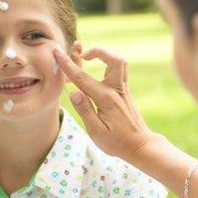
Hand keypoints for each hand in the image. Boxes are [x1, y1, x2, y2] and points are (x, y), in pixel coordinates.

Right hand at [53, 46, 161, 161]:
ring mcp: (123, 90)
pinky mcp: (125, 92)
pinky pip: (120, 70)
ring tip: (90, 59)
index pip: (83, 78)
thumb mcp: (96, 132)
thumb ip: (85, 110)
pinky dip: (109, 64)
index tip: (57, 52)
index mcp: (106, 99)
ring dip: (106, 55)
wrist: (140, 145)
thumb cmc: (117, 142)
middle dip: (98, 51)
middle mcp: (117, 91)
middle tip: (83, 55)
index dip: (68, 64)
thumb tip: (73, 92)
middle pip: (114, 60)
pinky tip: (98, 71)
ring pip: (120, 62)